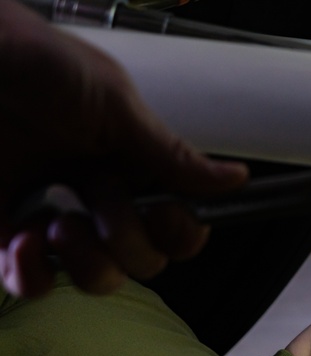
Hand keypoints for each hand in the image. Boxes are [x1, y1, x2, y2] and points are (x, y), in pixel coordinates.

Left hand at [0, 0, 248, 296]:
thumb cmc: (32, 62)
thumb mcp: (113, 102)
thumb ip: (170, 152)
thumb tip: (234, 178)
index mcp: (131, 165)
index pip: (177, 222)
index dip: (180, 231)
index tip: (165, 213)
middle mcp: (97, 196)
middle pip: (146, 259)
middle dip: (128, 241)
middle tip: (98, 202)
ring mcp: (53, 218)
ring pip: (98, 279)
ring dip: (88, 262)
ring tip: (57, 226)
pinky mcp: (4, 235)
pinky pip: (33, 284)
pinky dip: (33, 275)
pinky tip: (25, 243)